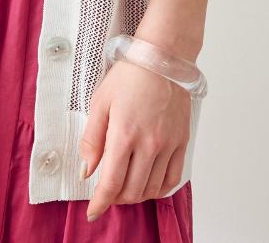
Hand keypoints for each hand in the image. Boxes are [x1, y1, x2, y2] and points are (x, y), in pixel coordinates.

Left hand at [78, 59, 189, 219]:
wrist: (162, 57)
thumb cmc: (129, 75)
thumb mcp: (100, 101)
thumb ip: (92, 139)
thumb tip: (86, 170)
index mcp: (124, 134)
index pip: (111, 183)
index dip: (100, 203)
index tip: (93, 211)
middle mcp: (149, 144)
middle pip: (132, 191)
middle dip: (116, 198)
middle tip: (107, 192)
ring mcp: (168, 145)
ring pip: (152, 189)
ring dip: (136, 195)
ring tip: (125, 186)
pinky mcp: (182, 142)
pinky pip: (172, 179)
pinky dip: (159, 188)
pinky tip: (148, 183)